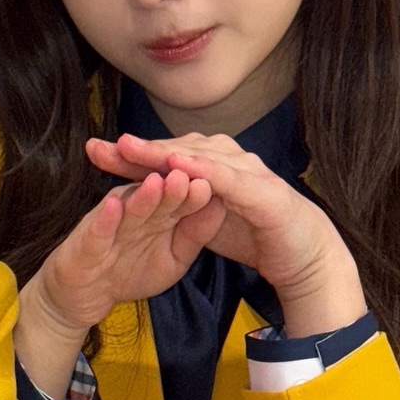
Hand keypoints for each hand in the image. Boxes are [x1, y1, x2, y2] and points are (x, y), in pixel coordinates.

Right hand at [16, 167, 217, 399]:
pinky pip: (97, 229)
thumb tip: (222, 203)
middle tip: (191, 173)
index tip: (220, 182)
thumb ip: (196, 233)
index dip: (199, 187)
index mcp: (159, 210)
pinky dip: (105, 218)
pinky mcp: (86, 242)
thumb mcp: (174, 258)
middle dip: (174, 185)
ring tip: (159, 182)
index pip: (182, 195)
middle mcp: (134, 209)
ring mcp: (109, 223)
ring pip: (129, 208)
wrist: (84, 297)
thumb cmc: (130, 272)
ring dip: (143, 196)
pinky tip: (114, 206)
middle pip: (157, 195)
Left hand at [88, 133, 365, 337]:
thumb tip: (141, 194)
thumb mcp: (203, 219)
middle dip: (139, 148)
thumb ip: (177, 203)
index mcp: (212, 165)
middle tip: (103, 145)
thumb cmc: (254, 232)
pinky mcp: (264, 191)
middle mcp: (228, 159)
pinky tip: (179, 166)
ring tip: (131, 149)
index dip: (131, 154)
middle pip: (176, 149)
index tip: (95, 152)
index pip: (165, 156)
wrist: (304, 254)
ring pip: (199, 157)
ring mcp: (247, 171)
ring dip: (165, 152)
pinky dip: (204, 170)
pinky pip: (229, 178)